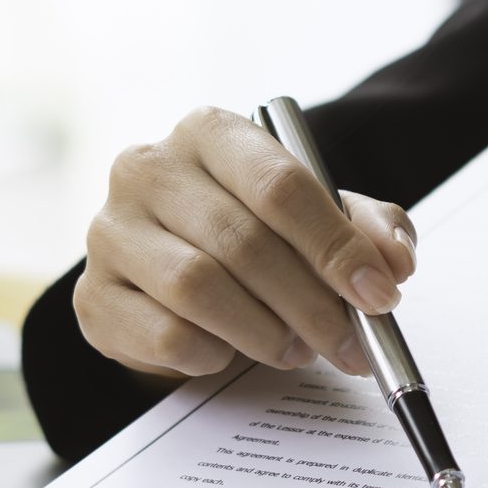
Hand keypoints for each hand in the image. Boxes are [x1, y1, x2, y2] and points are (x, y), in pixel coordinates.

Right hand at [74, 106, 417, 379]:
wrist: (171, 283)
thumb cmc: (256, 237)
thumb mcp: (321, 219)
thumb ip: (368, 229)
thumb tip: (395, 262)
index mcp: (210, 133)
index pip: (280, 184)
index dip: (336, 246)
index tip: (380, 295)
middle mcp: (148, 169)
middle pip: (244, 242)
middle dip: (311, 304)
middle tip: (350, 343)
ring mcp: (110, 231)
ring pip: (199, 289)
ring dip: (265, 332)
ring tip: (296, 348)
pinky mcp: (92, 297)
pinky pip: (166, 335)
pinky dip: (213, 354)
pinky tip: (230, 351)